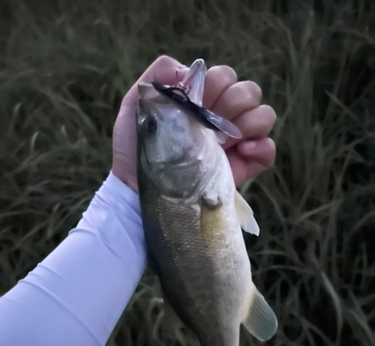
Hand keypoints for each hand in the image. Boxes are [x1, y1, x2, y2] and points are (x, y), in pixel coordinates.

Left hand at [112, 56, 275, 190]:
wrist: (139, 187)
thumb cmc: (139, 147)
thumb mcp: (135, 106)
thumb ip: (156, 78)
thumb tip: (185, 69)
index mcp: (201, 100)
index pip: (225, 76)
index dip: (216, 83)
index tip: (198, 101)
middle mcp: (222, 116)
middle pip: (249, 91)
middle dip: (233, 101)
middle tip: (211, 122)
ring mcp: (235, 141)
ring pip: (264, 115)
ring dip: (251, 121)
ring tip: (226, 140)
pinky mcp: (243, 165)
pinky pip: (268, 150)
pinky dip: (262, 147)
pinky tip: (241, 152)